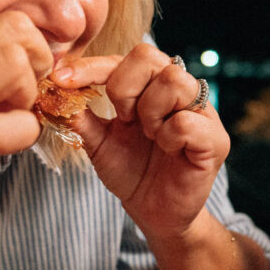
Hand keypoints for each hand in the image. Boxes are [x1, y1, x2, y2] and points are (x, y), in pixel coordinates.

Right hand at [0, 12, 51, 235]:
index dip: (20, 50)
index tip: (11, 81)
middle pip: (16, 31)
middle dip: (36, 62)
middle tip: (23, 97)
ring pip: (16, 64)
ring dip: (28, 95)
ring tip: (10, 119)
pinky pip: (6, 127)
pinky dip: (23, 133)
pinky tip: (10, 142)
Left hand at [50, 44, 227, 237]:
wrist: (154, 213)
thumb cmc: (132, 172)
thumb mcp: (98, 142)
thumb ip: (80, 116)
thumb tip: (55, 93)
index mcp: (152, 86)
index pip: (125, 57)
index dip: (91, 65)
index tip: (61, 80)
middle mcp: (179, 92)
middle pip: (150, 56)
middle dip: (123, 87)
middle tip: (122, 118)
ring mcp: (201, 113)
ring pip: (174, 81)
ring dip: (149, 110)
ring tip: (149, 134)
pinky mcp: (214, 140)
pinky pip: (187, 122)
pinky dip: (168, 135)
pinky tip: (166, 149)